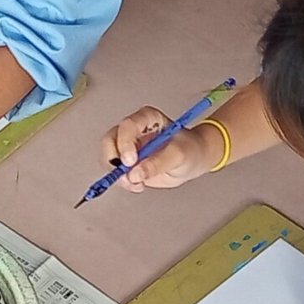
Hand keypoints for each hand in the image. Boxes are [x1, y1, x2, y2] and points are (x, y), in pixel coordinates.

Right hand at [99, 105, 213, 191]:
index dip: (125, 143)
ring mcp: (129, 146)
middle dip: (114, 159)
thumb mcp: (178, 156)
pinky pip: (115, 171)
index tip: (131, 161)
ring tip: (136, 183)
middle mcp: (134, 130)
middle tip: (127, 175)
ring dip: (118, 174)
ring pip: (109, 157)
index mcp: (148, 119)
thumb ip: (156, 164)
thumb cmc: (191, 150)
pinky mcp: (128, 162)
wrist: (195, 161)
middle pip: (110, 139)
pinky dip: (123, 181)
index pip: (128, 126)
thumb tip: (134, 174)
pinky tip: (138, 185)